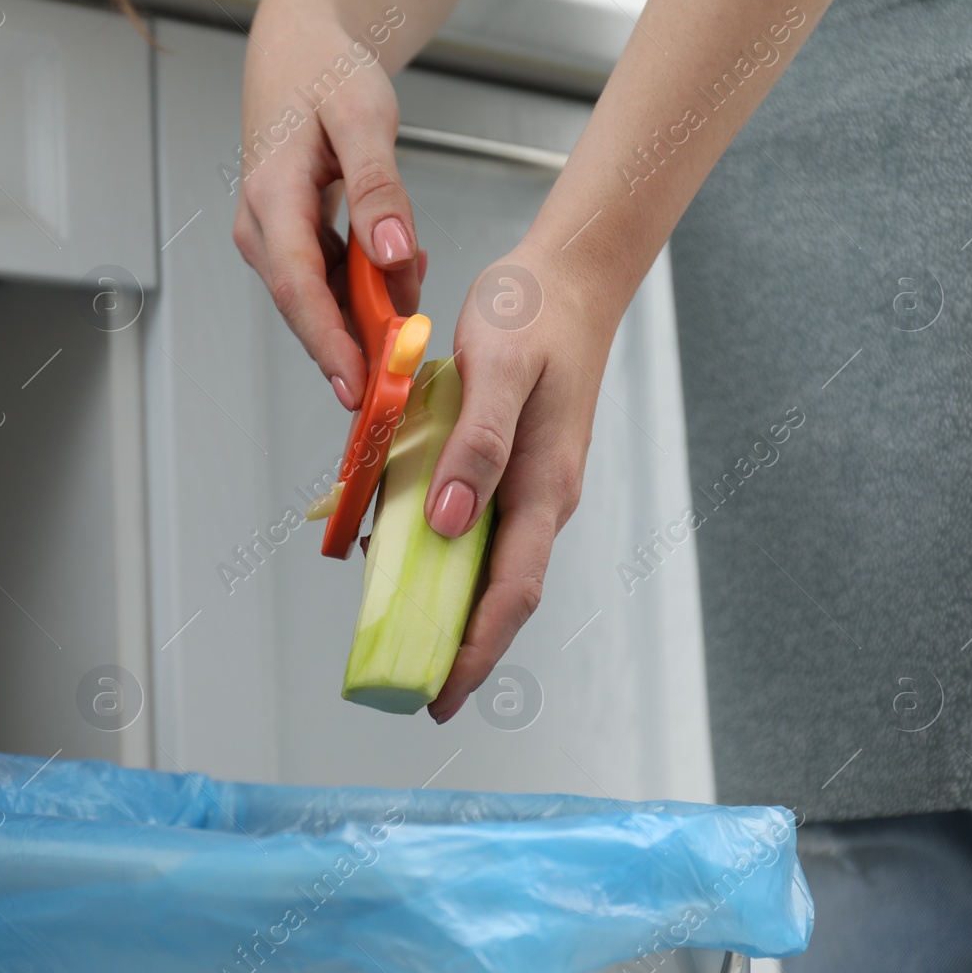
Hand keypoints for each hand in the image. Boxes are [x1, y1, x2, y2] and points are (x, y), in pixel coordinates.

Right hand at [231, 2, 423, 409]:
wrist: (299, 51)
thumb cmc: (326, 72)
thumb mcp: (364, 117)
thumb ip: (379, 189)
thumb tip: (392, 255)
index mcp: (271, 197)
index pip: (299, 289)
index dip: (330, 344)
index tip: (361, 386)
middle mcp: (262, 228)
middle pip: (309, 307)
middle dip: (359, 341)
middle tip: (407, 361)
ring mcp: (274, 239)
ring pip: (324, 300)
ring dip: (371, 308)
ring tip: (412, 285)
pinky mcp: (292, 243)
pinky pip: (332, 282)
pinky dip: (370, 285)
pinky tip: (400, 266)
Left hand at [425, 244, 613, 722]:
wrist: (570, 277)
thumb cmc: (533, 315)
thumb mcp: (496, 369)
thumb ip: (475, 447)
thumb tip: (446, 525)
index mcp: (544, 487)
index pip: (511, 592)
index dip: (475, 650)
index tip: (439, 695)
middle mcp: (542, 499)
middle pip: (501, 595)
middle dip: (462, 649)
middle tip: (412, 692)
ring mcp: (530, 486)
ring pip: (488, 566)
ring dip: (451, 609)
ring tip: (401, 642)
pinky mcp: (513, 468)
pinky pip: (476, 528)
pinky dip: (442, 555)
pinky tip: (401, 558)